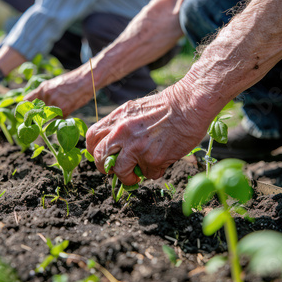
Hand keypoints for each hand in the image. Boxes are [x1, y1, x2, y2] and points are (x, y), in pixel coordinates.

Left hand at [25, 69, 91, 116]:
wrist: (86, 79)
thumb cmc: (71, 82)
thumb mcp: (53, 84)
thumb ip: (43, 93)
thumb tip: (32, 104)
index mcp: (42, 88)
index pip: (26, 101)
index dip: (25, 109)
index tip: (26, 115)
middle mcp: (45, 96)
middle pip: (38, 112)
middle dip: (43, 114)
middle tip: (54, 111)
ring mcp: (53, 103)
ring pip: (49, 116)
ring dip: (55, 115)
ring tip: (66, 103)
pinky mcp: (62, 110)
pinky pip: (59, 119)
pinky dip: (63, 116)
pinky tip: (70, 106)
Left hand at [86, 84, 209, 184]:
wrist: (190, 104)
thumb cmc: (167, 105)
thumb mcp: (136, 109)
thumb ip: (123, 126)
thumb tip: (117, 146)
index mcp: (117, 118)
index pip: (92, 138)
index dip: (95, 150)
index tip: (103, 156)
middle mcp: (122, 132)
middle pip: (99, 157)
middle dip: (105, 168)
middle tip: (115, 171)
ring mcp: (136, 146)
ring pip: (119, 171)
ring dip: (127, 178)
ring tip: (136, 176)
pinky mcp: (152, 158)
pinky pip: (148, 174)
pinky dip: (153, 172)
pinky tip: (161, 162)